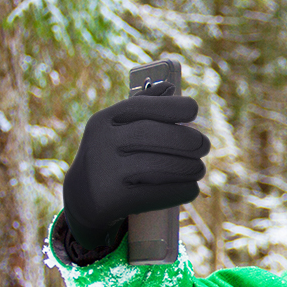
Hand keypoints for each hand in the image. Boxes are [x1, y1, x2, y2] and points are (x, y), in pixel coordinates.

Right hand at [62, 81, 209, 248]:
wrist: (83, 198)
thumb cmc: (111, 154)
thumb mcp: (117, 127)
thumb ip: (143, 105)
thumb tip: (170, 87)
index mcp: (104, 120)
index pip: (142, 106)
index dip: (174, 106)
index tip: (193, 111)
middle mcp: (102, 143)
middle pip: (155, 135)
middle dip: (189, 139)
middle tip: (203, 145)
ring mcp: (107, 172)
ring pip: (162, 165)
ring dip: (191, 166)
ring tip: (198, 168)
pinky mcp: (116, 199)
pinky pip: (162, 192)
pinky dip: (184, 188)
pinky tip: (189, 185)